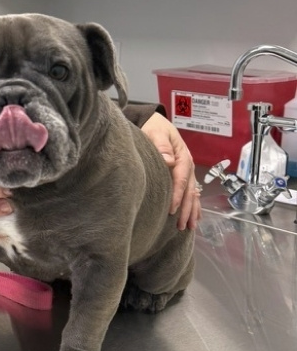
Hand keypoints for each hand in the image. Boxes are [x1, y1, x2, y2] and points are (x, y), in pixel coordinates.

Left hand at [141, 113, 201, 229]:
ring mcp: (187, 171)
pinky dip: (194, 206)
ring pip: (192, 194)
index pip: (180, 179)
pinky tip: (195, 218)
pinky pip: (192, 192)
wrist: (156, 123)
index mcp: (182, 156)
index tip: (172, 209)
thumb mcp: (156, 132)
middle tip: (181, 225)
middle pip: (189, 190)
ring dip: (191, 211)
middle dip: (186, 209)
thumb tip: (168, 160)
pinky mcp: (184, 174)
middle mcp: (187, 165)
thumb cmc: (154, 127)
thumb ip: (161, 144)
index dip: (177, 194)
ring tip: (189, 227)